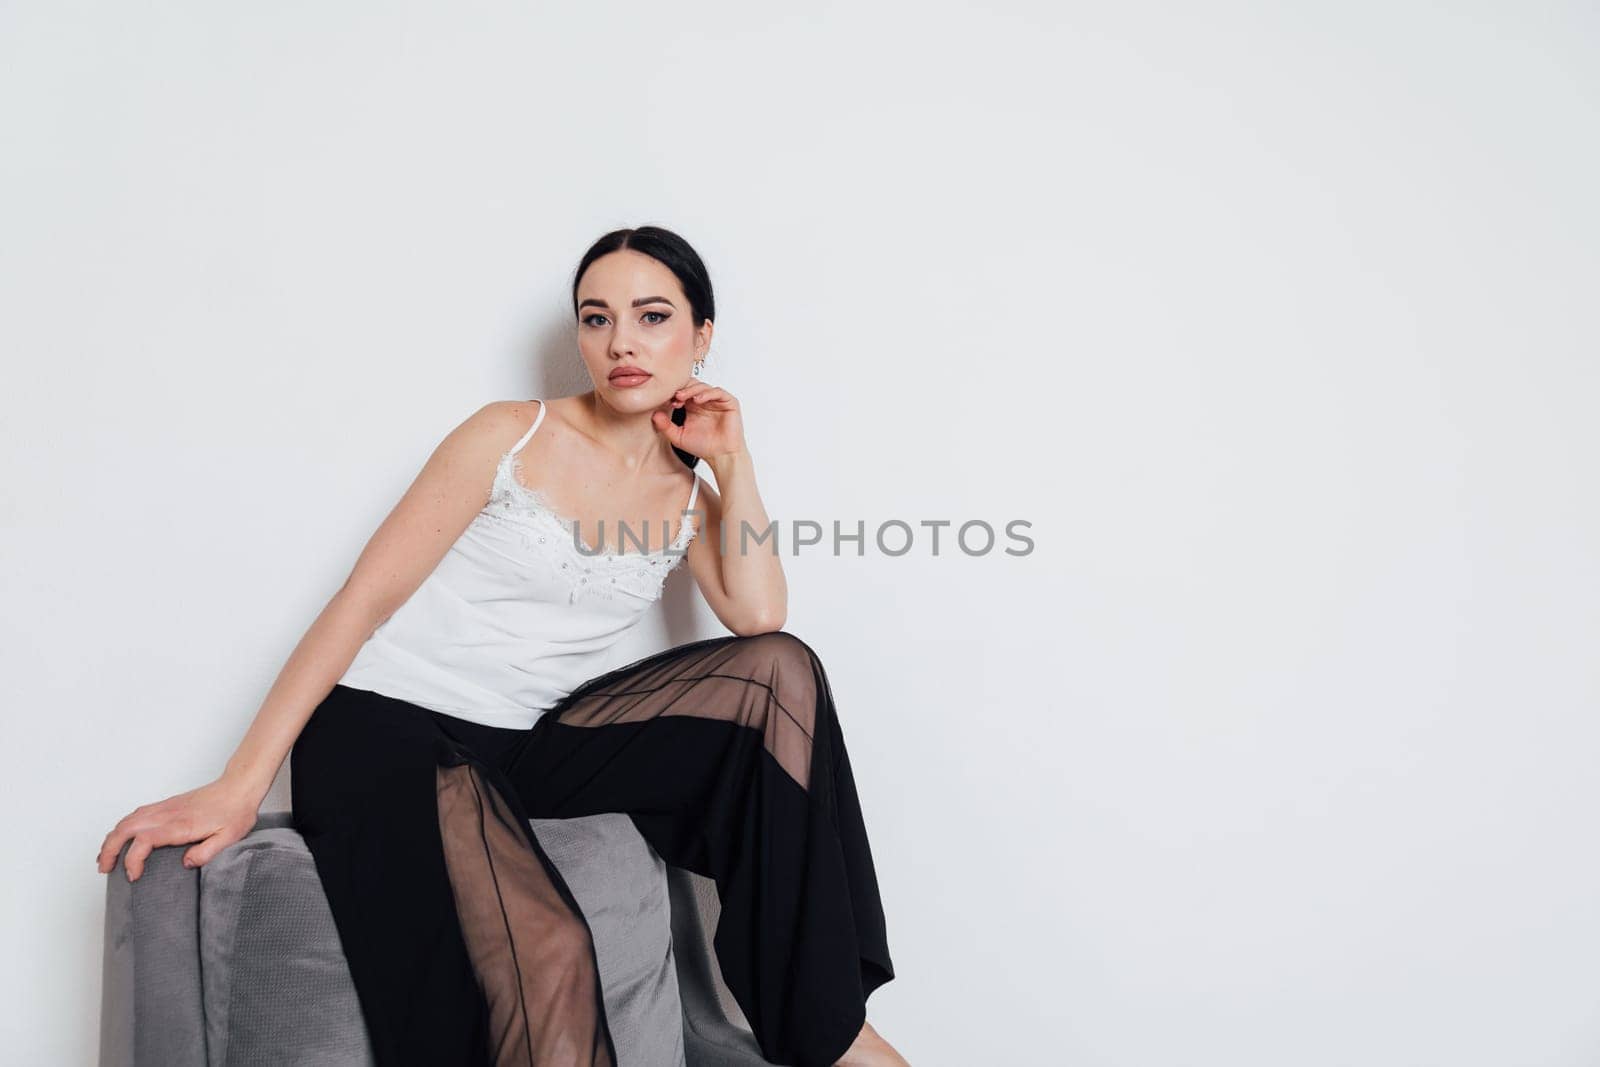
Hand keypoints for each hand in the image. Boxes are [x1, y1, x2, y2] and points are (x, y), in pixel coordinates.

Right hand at [96, 777, 261, 881]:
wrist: (239, 787)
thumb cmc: (236, 811)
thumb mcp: (229, 837)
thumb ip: (207, 852)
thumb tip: (185, 864)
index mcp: (181, 825)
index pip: (144, 841)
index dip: (132, 860)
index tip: (133, 876)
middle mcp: (168, 814)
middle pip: (125, 828)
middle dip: (109, 849)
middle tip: (104, 869)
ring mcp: (166, 808)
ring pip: (128, 820)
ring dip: (112, 838)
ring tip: (107, 857)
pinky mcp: (167, 804)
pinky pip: (137, 814)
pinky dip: (122, 827)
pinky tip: (122, 837)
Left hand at [653, 381, 747, 460]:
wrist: (721, 456)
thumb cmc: (704, 447)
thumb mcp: (678, 437)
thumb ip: (665, 426)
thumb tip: (654, 414)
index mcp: (692, 407)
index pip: (682, 391)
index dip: (673, 393)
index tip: (665, 400)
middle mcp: (704, 402)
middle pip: (691, 385)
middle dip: (681, 389)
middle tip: (673, 396)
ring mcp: (716, 401)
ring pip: (703, 386)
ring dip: (691, 390)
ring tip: (682, 397)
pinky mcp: (729, 402)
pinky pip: (717, 391)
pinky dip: (707, 393)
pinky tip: (698, 400)